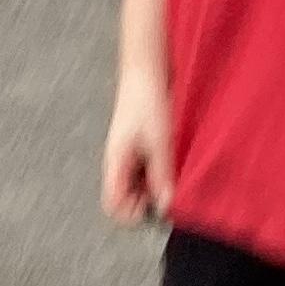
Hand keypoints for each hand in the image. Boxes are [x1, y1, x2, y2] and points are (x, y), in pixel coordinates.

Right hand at [103, 62, 173, 225]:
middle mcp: (118, 163)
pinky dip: (157, 174)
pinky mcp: (138, 148)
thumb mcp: (160, 141)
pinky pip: (144, 172)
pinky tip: (170, 163)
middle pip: (124, 199)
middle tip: (167, 191)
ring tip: (171, 175)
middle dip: (145, 202)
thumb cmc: (147, 101)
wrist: (145, 72)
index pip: (113, 204)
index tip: (154, 206)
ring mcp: (127, 156)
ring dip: (153, 188)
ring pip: (136, 187)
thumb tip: (165, 206)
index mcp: (116, 163)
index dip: (132, 213)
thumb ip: (162, 175)